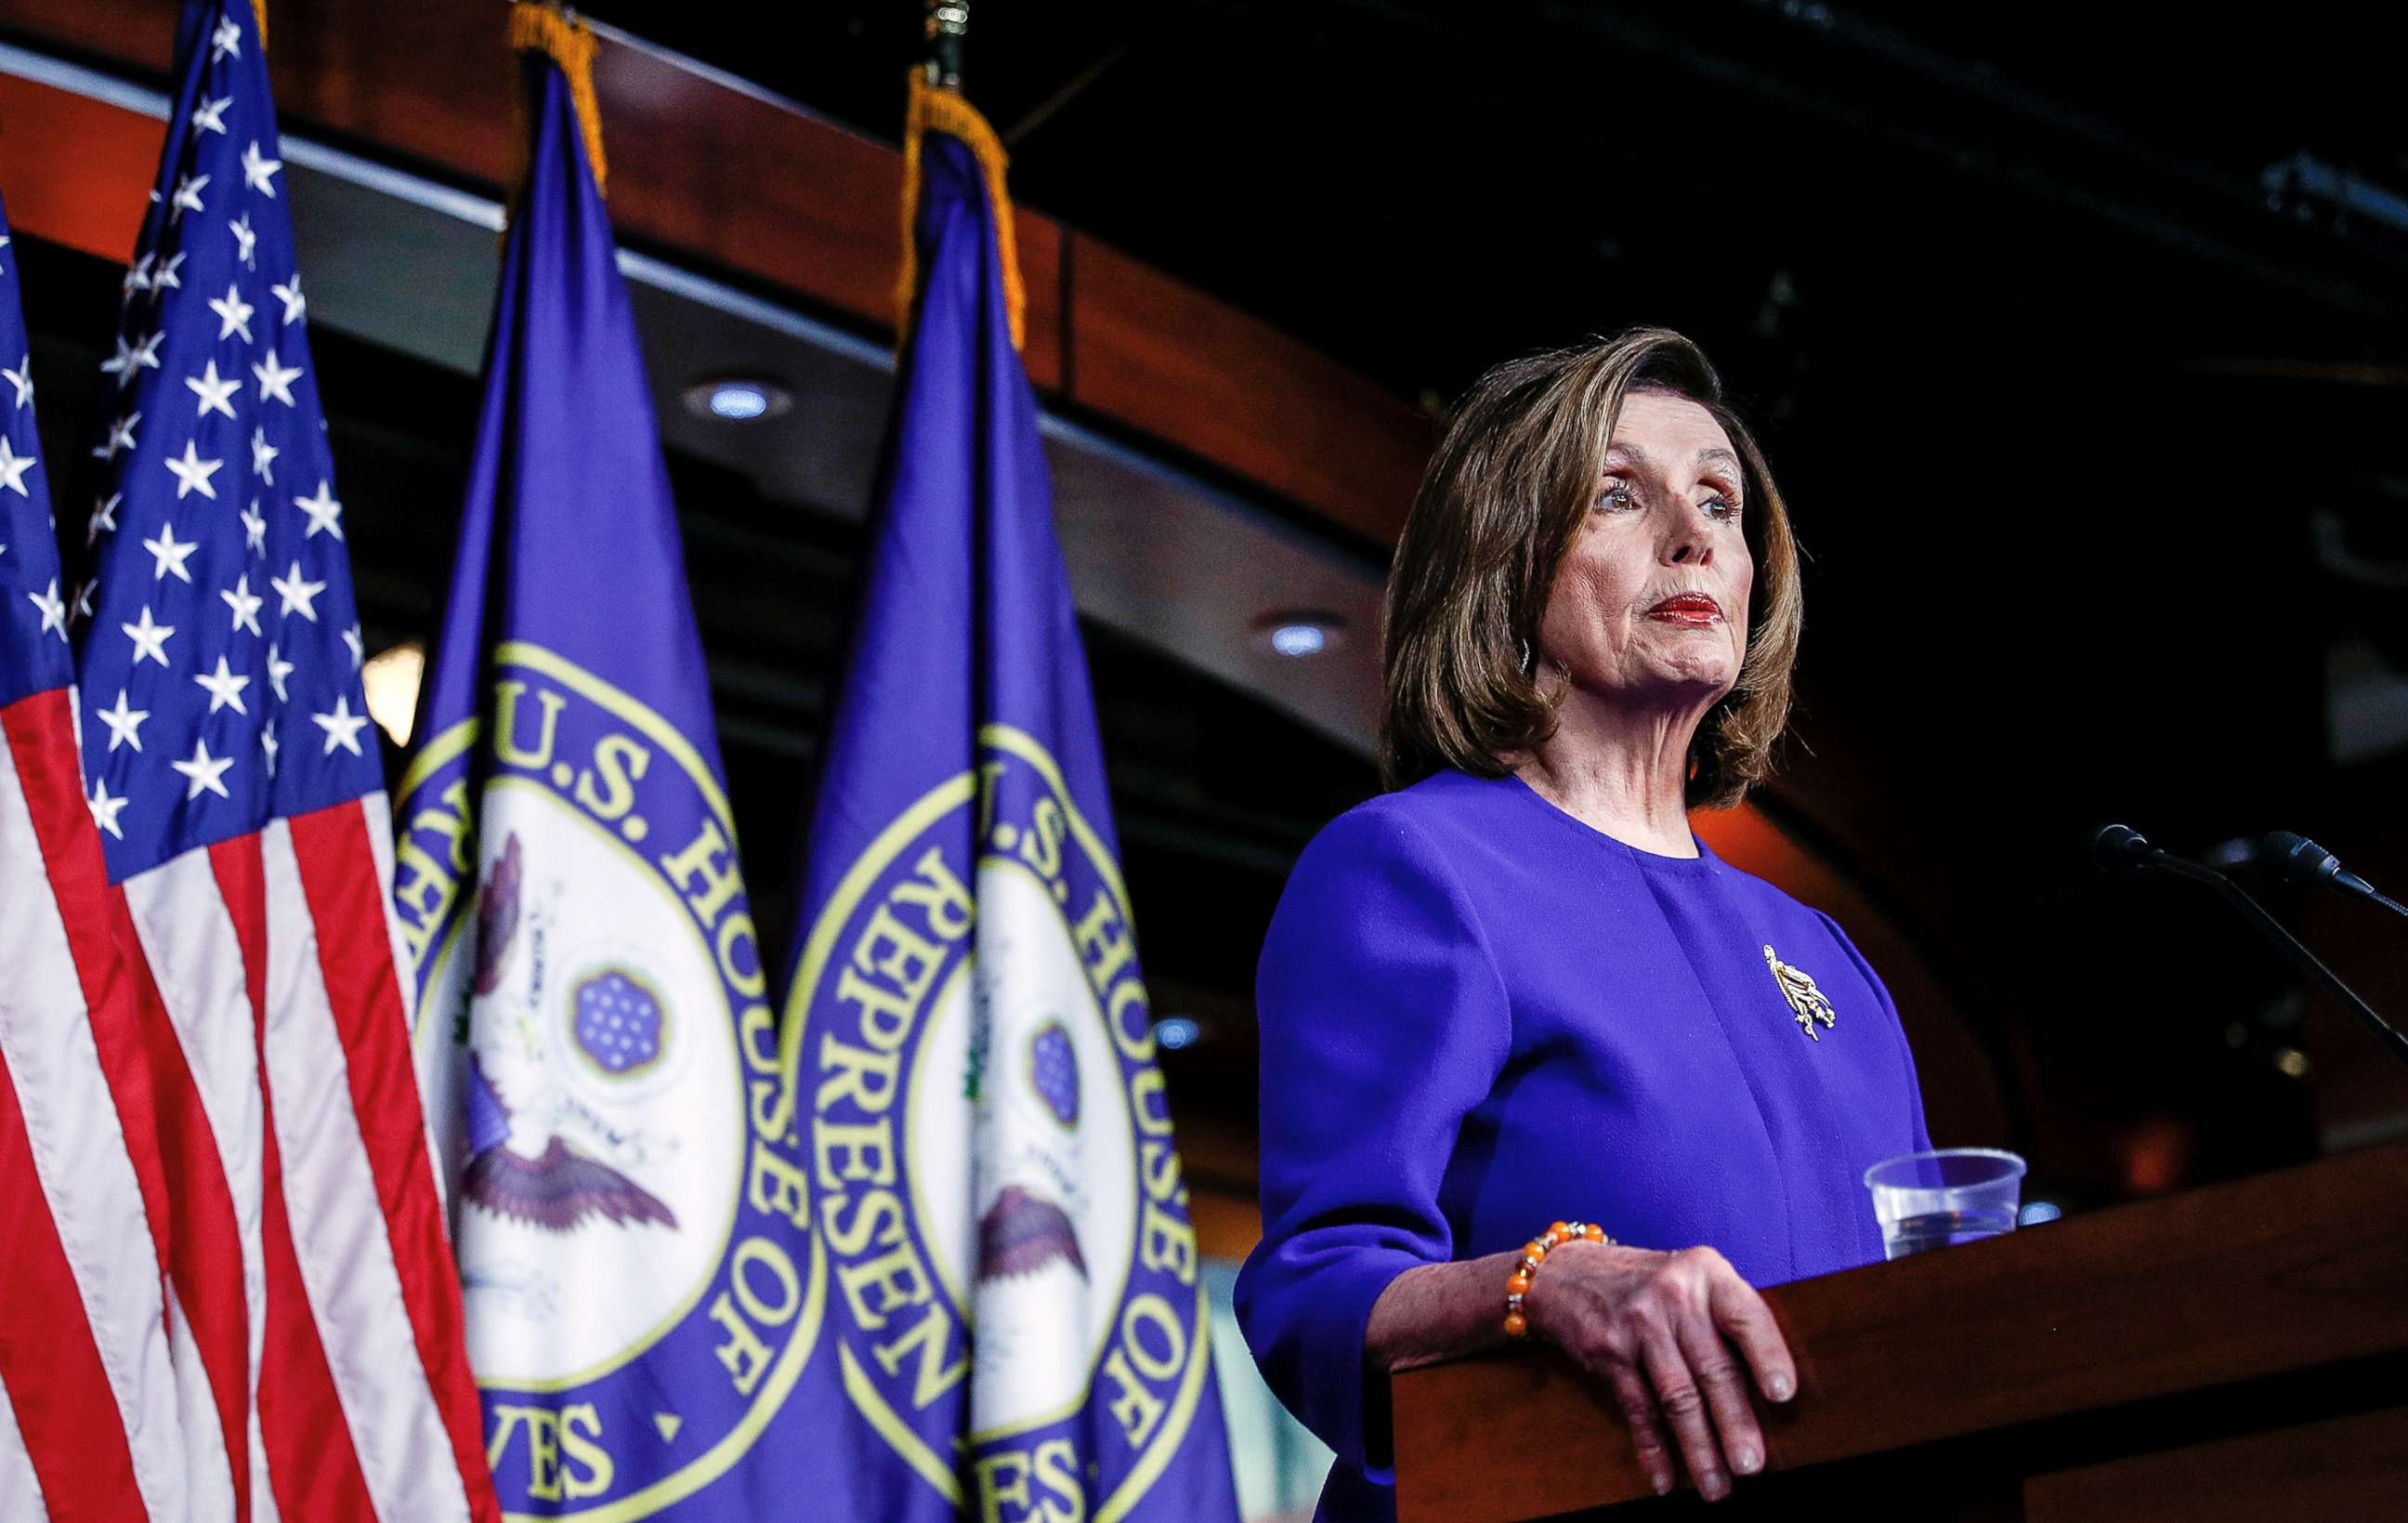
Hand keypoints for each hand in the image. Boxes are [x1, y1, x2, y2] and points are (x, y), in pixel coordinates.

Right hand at [1522, 1240, 1796, 1501]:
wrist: (1570, 1274)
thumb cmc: (1654, 1286)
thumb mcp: (1695, 1279)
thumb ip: (1729, 1319)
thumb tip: (1774, 1395)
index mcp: (1708, 1275)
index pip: (1745, 1315)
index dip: (1767, 1354)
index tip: (1783, 1394)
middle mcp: (1674, 1295)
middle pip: (1712, 1367)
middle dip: (1734, 1422)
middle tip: (1751, 1466)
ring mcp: (1638, 1324)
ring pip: (1677, 1396)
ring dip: (1699, 1448)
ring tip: (1717, 1487)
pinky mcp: (1609, 1352)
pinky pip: (1638, 1409)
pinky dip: (1653, 1449)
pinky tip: (1665, 1480)